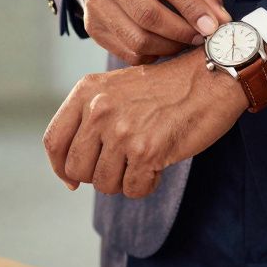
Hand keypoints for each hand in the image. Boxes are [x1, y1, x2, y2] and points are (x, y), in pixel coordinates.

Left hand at [42, 51, 247, 197]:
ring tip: (144, 160)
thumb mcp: (117, 88)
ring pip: (105, 183)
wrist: (212, 77)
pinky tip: (158, 166)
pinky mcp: (147, 150)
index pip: (54, 142)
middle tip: (123, 165)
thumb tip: (68, 174)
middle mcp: (99, 110)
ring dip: (125, 180)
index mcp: (87, 92)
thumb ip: (89, 119)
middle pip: (77, 169)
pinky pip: (133, 189)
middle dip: (99, 175)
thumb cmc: (167, 88)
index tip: (72, 179)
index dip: (60, 167)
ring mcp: (122, 131)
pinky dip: (147, 184)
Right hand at [80, 0, 230, 65]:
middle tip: (199, 39)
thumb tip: (220, 21)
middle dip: (180, 32)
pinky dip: (151, 55)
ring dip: (167, 48)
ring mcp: (95, 1)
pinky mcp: (92, 25)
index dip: (192, 8)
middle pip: (148, 15)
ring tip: (182, 42)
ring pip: (136, 38)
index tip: (212, 27)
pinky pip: (127, 52)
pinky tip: (161, 45)